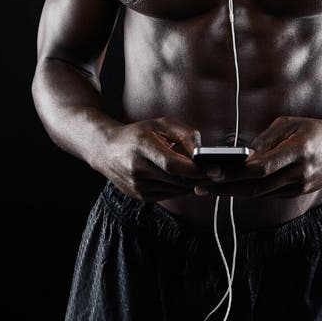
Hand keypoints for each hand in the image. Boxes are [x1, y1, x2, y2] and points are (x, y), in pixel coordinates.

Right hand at [93, 116, 210, 200]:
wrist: (106, 150)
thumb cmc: (138, 133)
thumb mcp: (160, 124)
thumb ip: (185, 133)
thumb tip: (202, 152)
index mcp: (142, 146)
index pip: (173, 164)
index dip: (196, 169)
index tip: (215, 170)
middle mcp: (137, 168)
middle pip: (177, 180)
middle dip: (199, 178)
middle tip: (216, 173)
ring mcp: (137, 186)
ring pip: (175, 190)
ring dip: (190, 183)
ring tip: (198, 172)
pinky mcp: (139, 196)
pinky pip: (168, 195)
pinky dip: (178, 187)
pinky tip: (180, 177)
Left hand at [194, 116, 321, 199]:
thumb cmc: (317, 130)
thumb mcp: (292, 123)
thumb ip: (267, 138)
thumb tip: (244, 154)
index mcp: (298, 151)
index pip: (262, 167)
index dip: (236, 172)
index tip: (213, 172)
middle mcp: (298, 173)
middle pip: (256, 186)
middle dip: (226, 188)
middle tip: (201, 188)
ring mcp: (299, 186)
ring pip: (260, 194)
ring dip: (233, 194)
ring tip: (209, 190)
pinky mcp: (299, 192)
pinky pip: (269, 194)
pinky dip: (249, 192)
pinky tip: (231, 190)